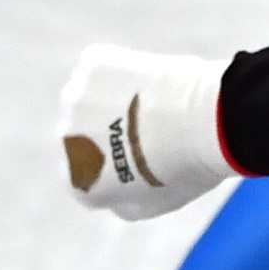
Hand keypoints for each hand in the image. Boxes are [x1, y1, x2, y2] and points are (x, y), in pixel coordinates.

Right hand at [56, 46, 228, 222]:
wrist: (201, 122)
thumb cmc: (185, 169)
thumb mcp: (156, 203)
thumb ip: (125, 204)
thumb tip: (115, 196)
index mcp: (79, 180)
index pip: (84, 175)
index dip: (114, 166)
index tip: (141, 159)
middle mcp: (67, 139)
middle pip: (83, 135)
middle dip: (108, 132)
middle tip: (152, 129)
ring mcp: (77, 99)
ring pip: (90, 99)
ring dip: (110, 100)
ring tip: (152, 105)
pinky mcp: (92, 66)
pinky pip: (102, 68)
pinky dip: (121, 71)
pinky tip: (150, 81)